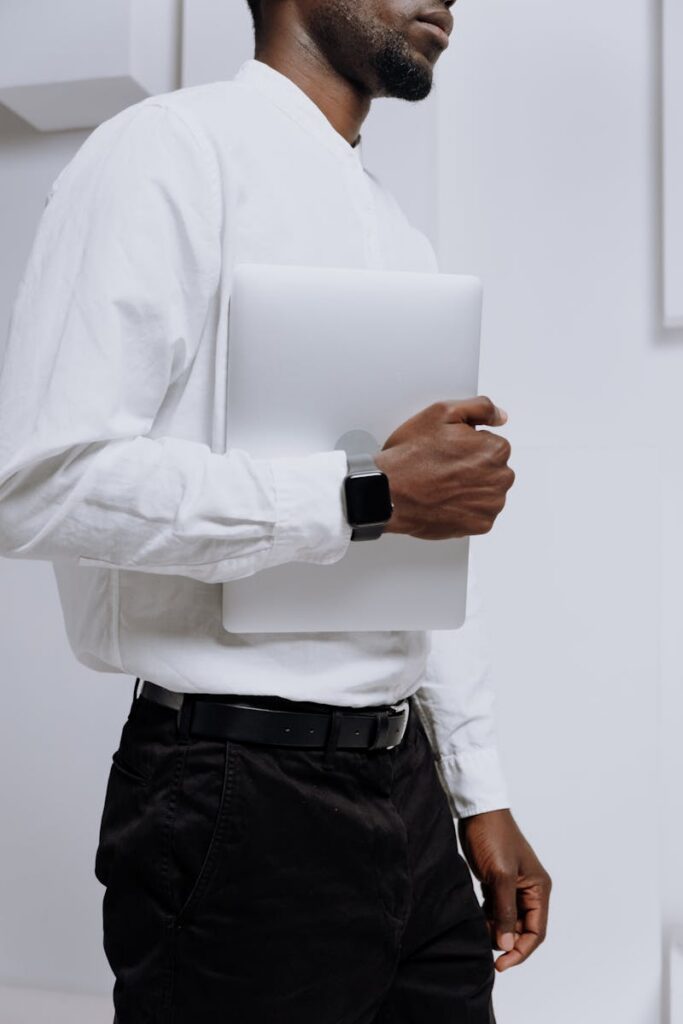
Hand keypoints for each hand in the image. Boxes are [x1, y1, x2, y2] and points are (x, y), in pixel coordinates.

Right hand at [374, 396, 514, 539]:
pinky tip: (445, 500)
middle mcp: (500, 478)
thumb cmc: (411, 456)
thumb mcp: (442, 412)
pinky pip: (479, 514)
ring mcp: (491, 505)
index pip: (491, 444)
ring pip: (487, 492)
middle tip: (442, 467)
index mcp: (496, 450)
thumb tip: (500, 417)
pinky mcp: (480, 525)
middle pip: (493, 469)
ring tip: (442, 485)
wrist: (388, 493)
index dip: (468, 445)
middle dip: (472, 467)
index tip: (448, 450)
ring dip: (470, 488)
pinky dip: (465, 509)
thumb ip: (480, 408)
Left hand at [457, 808, 551, 971]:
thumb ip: (504, 911)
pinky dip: (487, 919)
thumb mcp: (499, 876)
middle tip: (485, 948)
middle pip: (522, 929)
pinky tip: (475, 922)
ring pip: (507, 921)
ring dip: (495, 931)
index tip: (501, 964)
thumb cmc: (493, 837)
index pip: (536, 931)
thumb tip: (506, 944)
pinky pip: (495, 910)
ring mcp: (512, 886)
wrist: (476, 812)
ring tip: (478, 933)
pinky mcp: (496, 882)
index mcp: (539, 888)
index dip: (521, 951)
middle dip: (506, 941)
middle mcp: (529, 890)